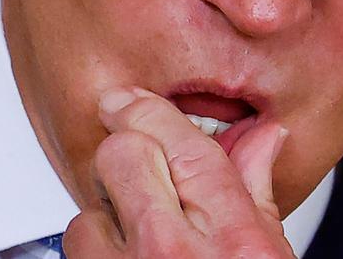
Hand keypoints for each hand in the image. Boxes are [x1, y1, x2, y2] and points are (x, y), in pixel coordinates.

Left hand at [62, 87, 293, 257]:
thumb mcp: (268, 255)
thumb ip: (259, 192)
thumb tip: (265, 136)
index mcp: (230, 237)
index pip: (182, 143)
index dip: (148, 110)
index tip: (129, 99)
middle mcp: (173, 250)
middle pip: (125, 154)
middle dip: (130, 152)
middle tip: (143, 168)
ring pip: (91, 202)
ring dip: (109, 207)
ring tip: (137, 228)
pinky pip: (73, 239)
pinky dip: (94, 241)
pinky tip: (122, 252)